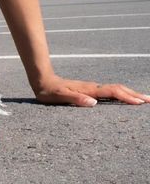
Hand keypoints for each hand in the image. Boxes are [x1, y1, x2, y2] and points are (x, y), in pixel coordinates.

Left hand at [33, 75, 149, 106]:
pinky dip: (122, 94)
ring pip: (116, 89)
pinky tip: (125, 98)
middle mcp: (93, 87)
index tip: (139, 103)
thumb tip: (93, 103)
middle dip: (135, 94)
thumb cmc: (49, 91)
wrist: (43, 80)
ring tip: (144, 99)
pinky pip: (110, 92)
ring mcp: (93, 88)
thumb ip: (75, 99)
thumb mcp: (59, 97)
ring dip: (131, 94)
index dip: (126, 97)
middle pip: (119, 89)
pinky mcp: (91, 90)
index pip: (112, 92)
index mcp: (89, 89)